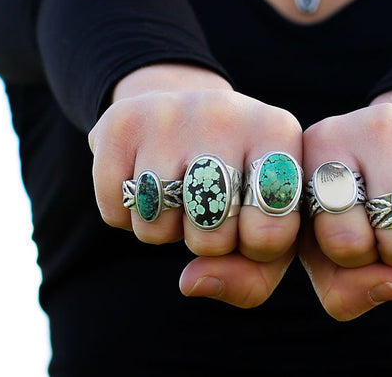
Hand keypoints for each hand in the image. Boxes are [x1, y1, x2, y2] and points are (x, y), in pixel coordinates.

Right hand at [88, 63, 303, 307]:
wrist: (186, 109)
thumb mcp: (265, 225)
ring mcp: (169, 112)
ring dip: (164, 230)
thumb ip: (251, 276)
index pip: (270, 233)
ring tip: (178, 195)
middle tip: (209, 209)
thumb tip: (192, 282)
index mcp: (277, 131)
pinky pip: (115, 211)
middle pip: (212, 233)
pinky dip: (125, 216)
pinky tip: (145, 182)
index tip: (250, 222)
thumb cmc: (238, 183)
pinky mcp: (120, 120)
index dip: (256, 248)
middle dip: (209, 242)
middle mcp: (226, 112)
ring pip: (156, 225)